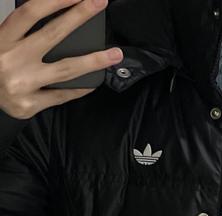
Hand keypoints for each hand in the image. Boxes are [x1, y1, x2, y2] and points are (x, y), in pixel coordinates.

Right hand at [0, 0, 122, 120]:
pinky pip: (62, 95)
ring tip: (115, 54)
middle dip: (79, 16)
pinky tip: (96, 80)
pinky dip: (80, 88)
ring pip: (65, 69)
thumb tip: (56, 12)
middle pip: (53, 34)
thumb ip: (24, 30)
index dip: (56, 1)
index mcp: (3, 39)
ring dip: (94, 60)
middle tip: (99, 3)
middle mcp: (12, 59)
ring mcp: (22, 83)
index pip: (31, 13)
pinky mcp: (30, 104)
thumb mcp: (3, 41)